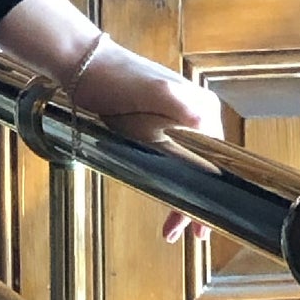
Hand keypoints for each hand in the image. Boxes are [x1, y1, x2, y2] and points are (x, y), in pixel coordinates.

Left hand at [53, 39, 223, 242]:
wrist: (83, 65)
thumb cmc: (117, 79)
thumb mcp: (154, 93)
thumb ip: (181, 107)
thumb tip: (206, 122)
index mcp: (203, 110)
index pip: (217, 161)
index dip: (213, 193)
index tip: (205, 221)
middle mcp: (196, 116)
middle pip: (204, 168)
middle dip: (198, 203)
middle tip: (193, 234)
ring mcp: (176, 122)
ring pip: (187, 169)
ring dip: (182, 197)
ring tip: (172, 229)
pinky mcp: (156, 127)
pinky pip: (170, 162)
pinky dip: (169, 183)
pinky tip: (161, 198)